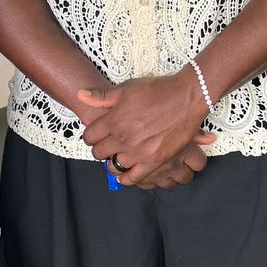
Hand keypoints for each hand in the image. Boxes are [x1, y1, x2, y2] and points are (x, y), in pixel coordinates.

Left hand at [78, 71, 214, 188]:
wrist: (187, 97)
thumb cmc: (158, 90)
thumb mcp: (126, 88)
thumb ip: (101, 96)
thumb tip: (80, 94)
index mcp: (114, 120)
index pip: (90, 136)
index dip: (91, 136)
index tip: (96, 136)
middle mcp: (123, 137)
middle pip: (99, 153)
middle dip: (100, 150)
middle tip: (106, 147)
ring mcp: (138, 151)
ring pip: (114, 166)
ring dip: (112, 163)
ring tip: (117, 158)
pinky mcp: (153, 161)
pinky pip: (133, 178)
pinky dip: (126, 178)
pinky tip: (126, 174)